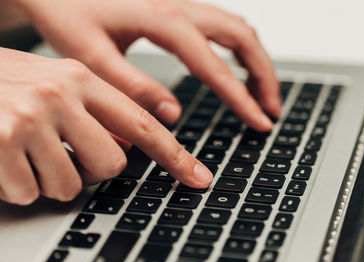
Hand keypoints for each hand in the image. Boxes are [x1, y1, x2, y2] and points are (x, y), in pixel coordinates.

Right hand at [0, 48, 211, 204]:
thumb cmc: (6, 84)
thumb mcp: (57, 85)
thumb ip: (97, 114)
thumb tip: (127, 148)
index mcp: (81, 78)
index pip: (143, 124)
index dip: (175, 156)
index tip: (198, 178)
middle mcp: (60, 95)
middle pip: (112, 166)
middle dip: (91, 170)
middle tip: (63, 153)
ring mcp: (29, 119)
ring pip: (72, 186)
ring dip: (52, 179)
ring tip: (27, 151)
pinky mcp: (1, 144)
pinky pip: (31, 193)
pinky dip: (19, 186)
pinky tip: (5, 159)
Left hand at [15, 0, 280, 129]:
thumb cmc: (67, 15)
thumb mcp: (93, 58)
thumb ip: (134, 87)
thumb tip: (173, 114)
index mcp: (164, 19)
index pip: (216, 65)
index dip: (242, 98)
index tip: (260, 122)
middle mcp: (182, 5)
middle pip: (243, 38)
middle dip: (264, 77)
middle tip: (271, 111)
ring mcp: (183, 2)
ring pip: (238, 28)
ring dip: (257, 62)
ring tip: (263, 95)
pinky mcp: (179, 6)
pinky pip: (223, 25)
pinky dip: (241, 50)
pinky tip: (238, 68)